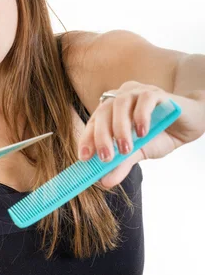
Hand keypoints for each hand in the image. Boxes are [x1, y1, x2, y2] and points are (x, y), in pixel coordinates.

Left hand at [78, 81, 204, 188]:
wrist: (189, 126)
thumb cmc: (161, 135)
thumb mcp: (138, 152)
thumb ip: (121, 163)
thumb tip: (103, 182)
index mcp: (112, 111)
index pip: (93, 122)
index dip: (87, 138)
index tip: (85, 157)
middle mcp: (121, 97)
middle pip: (103, 111)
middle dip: (102, 136)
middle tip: (106, 157)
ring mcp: (138, 92)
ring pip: (121, 103)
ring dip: (120, 128)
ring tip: (126, 149)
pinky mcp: (156, 92)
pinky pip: (145, 99)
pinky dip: (141, 116)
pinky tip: (143, 132)